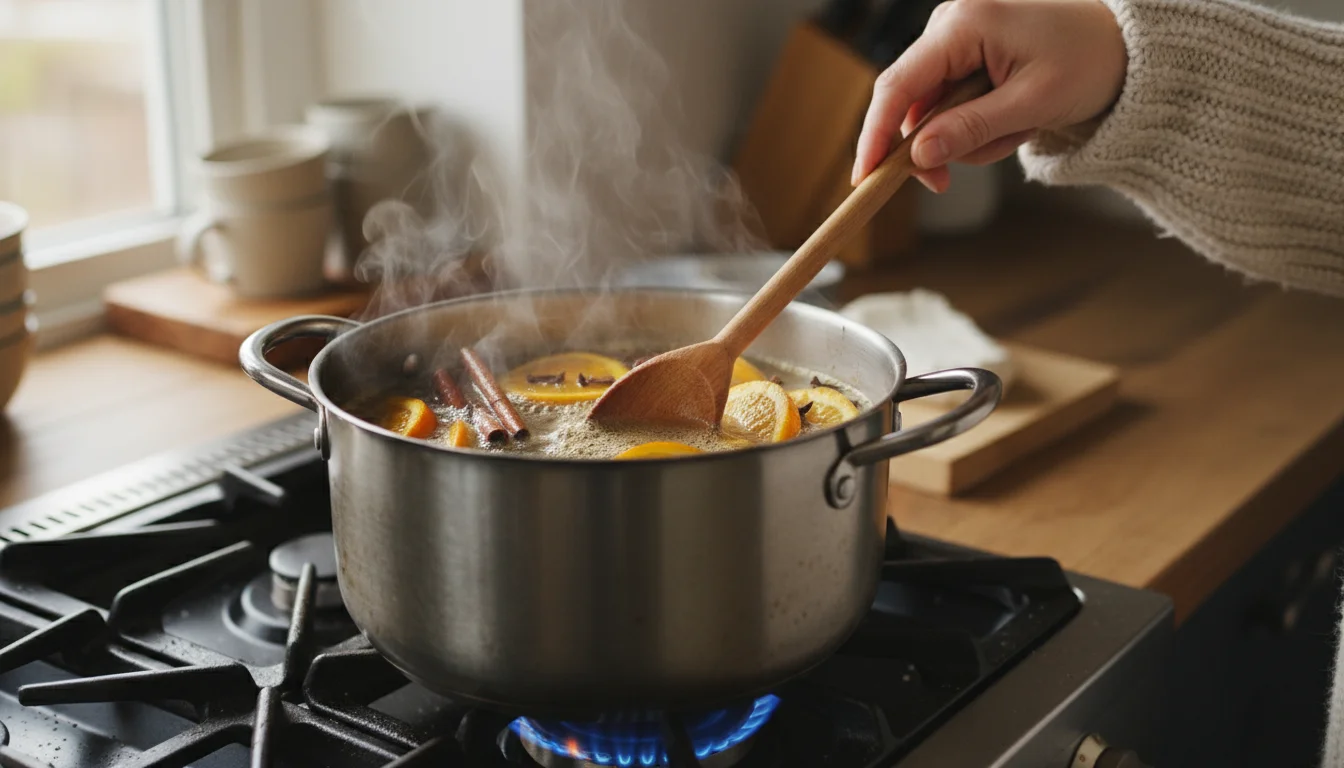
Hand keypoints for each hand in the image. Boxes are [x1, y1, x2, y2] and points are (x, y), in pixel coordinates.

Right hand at [851, 0, 1126, 191]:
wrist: (1127, 46)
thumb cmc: (1089, 61)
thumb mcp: (1032, 104)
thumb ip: (971, 130)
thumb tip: (918, 156)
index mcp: (964, 23)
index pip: (898, 86)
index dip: (874, 135)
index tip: (863, 178)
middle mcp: (950, 24)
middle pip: (909, 102)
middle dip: (935, 144)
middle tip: (951, 182)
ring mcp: (955, 39)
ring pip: (931, 112)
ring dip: (968, 138)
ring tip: (1017, 129)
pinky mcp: (964, 56)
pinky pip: (949, 107)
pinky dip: (976, 127)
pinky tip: (1012, 120)